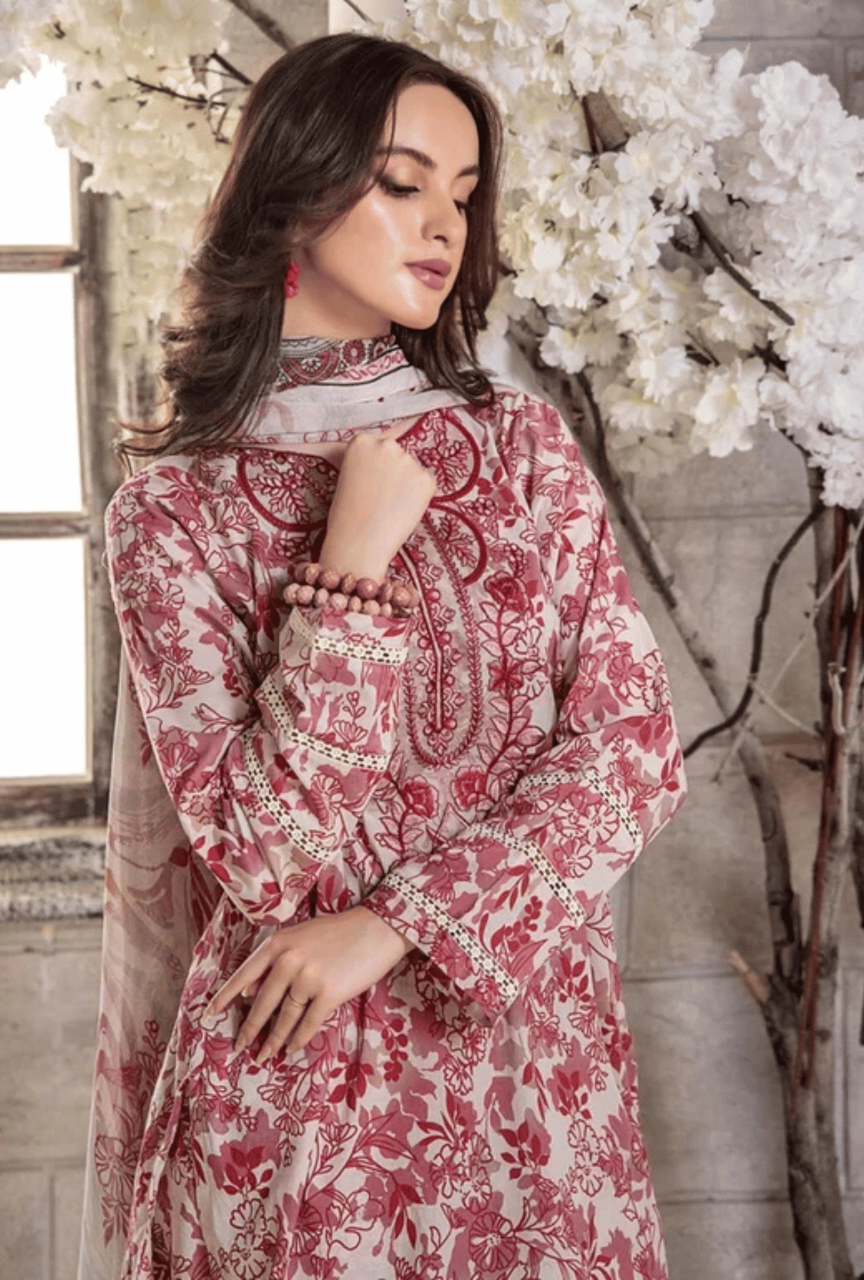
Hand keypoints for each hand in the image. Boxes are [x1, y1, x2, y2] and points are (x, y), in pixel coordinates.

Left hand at [203, 905, 411, 1062]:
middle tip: (239, 1047)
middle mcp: (288, 961)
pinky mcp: (329, 993)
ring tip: (264, 1056)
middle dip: (249, 1028)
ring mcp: (308, 978)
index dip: (224, 997)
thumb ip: (275, 960)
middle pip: (261, 1003)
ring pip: (284, 1018)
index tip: (209, 1015)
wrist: (378, 927)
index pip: (243, 975)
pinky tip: (291, 1049)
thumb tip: (248, 992)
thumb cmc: (339, 931)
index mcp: (278, 943)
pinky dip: (298, 1039)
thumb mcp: (300, 937)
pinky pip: (308, 1024)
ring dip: (273, 1040)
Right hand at [319, 428, 435, 580]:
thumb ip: (367, 462)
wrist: (358, 543)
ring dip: (407, 485)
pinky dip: (419, 498)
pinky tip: (402, 512)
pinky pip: (426, 485)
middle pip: (397, 454)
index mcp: (362, 441)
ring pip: (412, 470)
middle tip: (382, 498)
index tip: (374, 482)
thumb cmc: (346, 516)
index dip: (378, 466)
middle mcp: (387, 444)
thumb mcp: (348, 477)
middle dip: (394, 472)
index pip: (379, 445)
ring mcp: (409, 460)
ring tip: (389, 508)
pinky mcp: (426, 479)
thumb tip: (386, 462)